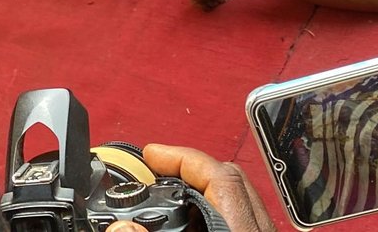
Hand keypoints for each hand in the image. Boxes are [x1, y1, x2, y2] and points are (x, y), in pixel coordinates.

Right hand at [107, 144, 276, 231]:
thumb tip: (121, 228)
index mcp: (242, 231)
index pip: (221, 176)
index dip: (182, 157)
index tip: (152, 154)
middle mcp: (256, 231)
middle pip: (231, 179)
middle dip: (188, 166)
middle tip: (155, 169)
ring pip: (236, 199)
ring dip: (198, 188)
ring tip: (166, 191)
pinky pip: (236, 217)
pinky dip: (209, 209)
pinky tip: (187, 221)